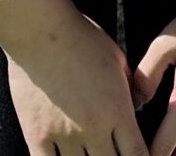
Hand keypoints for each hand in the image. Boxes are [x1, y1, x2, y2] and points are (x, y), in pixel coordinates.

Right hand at [6, 2, 150, 155]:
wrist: (42, 32)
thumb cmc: (83, 40)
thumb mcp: (119, 61)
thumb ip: (130, 89)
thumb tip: (137, 105)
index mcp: (118, 110)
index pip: (138, 154)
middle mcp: (93, 129)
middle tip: (113, 155)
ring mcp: (64, 136)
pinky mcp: (37, 136)